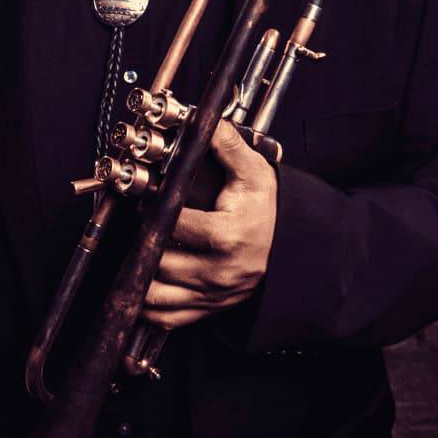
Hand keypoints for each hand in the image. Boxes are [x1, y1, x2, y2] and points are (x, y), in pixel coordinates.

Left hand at [142, 119, 276, 328]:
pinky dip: (150, 304)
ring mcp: (212, 294)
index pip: (172, 225)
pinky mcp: (209, 308)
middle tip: (145, 224)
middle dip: (146, 240)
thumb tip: (206, 121)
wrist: (295, 249)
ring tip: (145, 250)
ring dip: (142, 272)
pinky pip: (166, 316)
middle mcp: (217, 271)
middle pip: (158, 260)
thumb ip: (227, 146)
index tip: (152, 201)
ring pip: (155, 292)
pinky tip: (147, 281)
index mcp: (225, 236)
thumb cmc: (271, 211)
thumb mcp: (255, 174)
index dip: (155, 210)